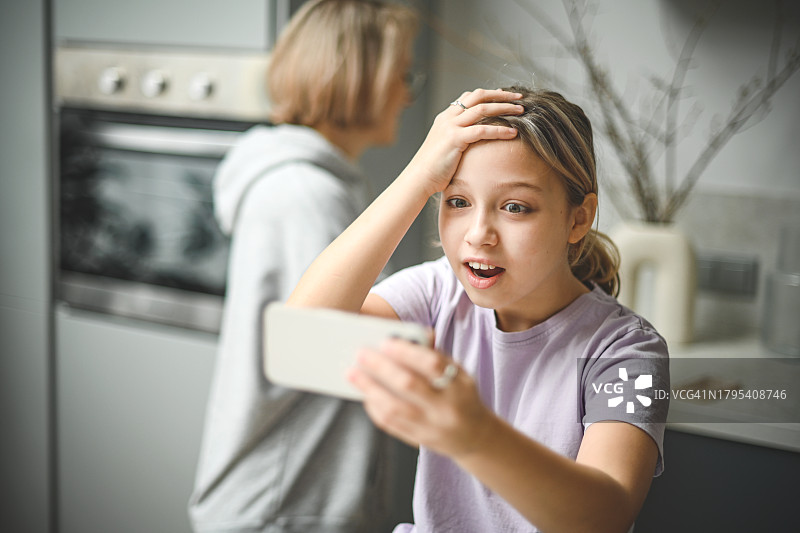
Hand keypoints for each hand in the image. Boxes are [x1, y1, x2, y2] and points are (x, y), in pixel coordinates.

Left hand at [348, 338, 495, 459]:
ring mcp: (431, 427)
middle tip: (361, 354)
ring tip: (353, 373)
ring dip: (369, 388)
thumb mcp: (459, 373)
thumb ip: (434, 356)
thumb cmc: (460, 395)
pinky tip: (365, 394)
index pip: (432, 364)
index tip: (385, 342)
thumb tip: (403, 338)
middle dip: (381, 368)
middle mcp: (446, 407)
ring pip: (394, 408)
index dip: (407, 352)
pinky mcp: (418, 439)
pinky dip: (374, 407)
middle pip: (408, 385)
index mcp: (459, 386)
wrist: (475, 436)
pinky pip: (391, 424)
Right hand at [404, 88, 523, 196]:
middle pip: (478, 96)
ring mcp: (450, 126)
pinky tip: (513, 133)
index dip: (489, 94)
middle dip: (501, 95)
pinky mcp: (455, 139)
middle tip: (519, 97)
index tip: (505, 96)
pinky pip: (482, 130)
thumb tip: (475, 141)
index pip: (469, 96)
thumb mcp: (446, 147)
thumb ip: (459, 139)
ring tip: (521, 111)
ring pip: (482, 109)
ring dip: (504, 108)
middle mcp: (448, 117)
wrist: (418, 178)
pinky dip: (500, 130)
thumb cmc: (433, 169)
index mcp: (445, 117)